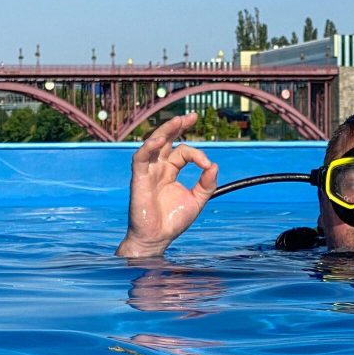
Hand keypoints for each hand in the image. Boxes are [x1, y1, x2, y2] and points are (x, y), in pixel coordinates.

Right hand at [115, 112, 217, 257]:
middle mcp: (158, 168)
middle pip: (166, 140)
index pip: (184, 152)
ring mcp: (148, 172)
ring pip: (153, 144)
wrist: (157, 238)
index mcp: (170, 171)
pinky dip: (148, 148)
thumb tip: (214, 165)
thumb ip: (207, 184)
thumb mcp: (197, 201)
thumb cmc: (172, 221)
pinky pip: (140, 159)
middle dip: (178, 126)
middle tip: (192, 116)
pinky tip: (160, 140)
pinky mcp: (138, 179)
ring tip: (178, 120)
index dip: (198, 154)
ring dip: (165, 131)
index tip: (207, 164)